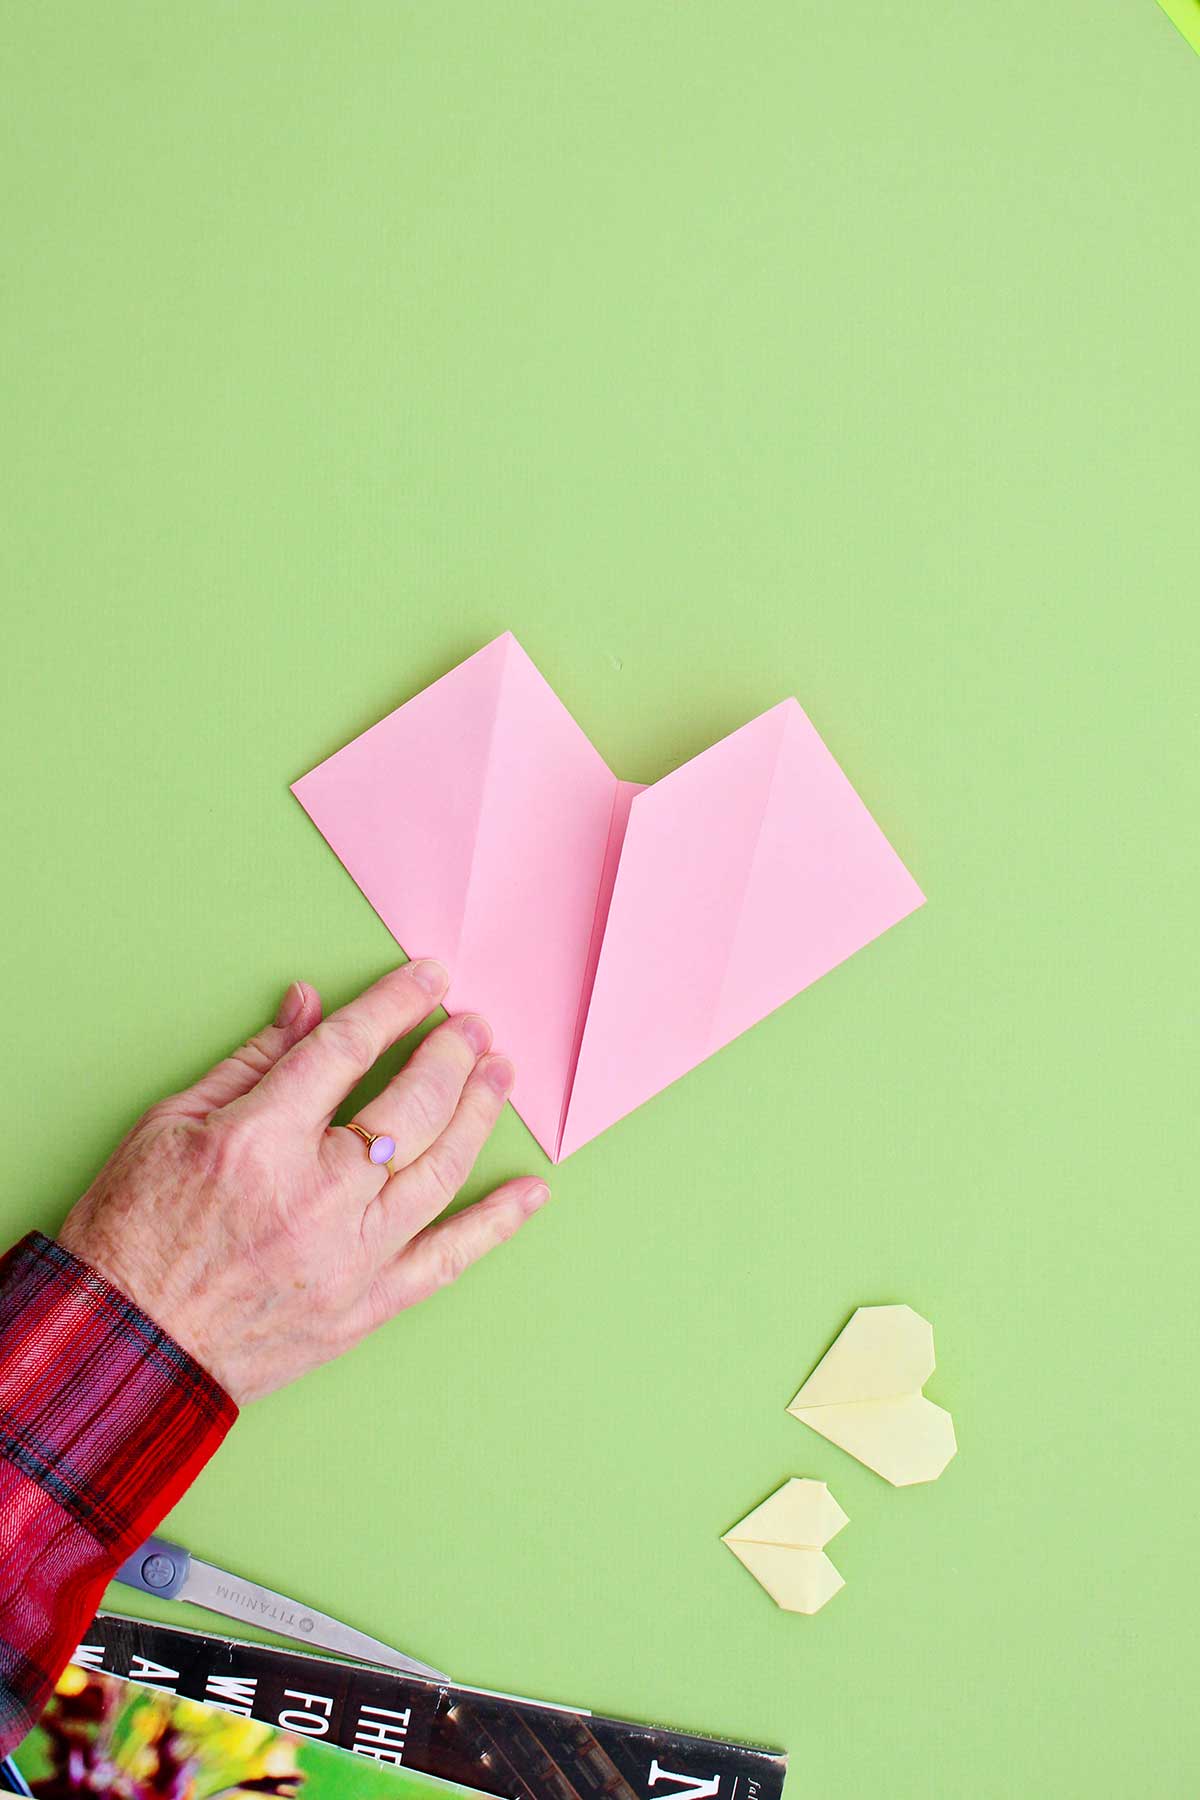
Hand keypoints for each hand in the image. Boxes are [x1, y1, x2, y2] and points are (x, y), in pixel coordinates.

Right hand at [57, 962, 548, 1402]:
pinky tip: (531, 1191)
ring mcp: (348, 1257)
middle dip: (450, 1053)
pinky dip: (495, 1224)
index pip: (350, 1049)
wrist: (123, 1345)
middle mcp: (316, 1195)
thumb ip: (253, 1061)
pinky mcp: (363, 1309)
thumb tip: (310, 1003)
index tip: (430, 977)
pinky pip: (447, 1261)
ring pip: (440, 1170)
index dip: (396, 1004)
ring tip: (499, 1074)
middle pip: (411, 1104)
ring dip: (478, 1114)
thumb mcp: (170, 1123)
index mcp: (259, 1139)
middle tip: (471, 1025)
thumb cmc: (132, 1230)